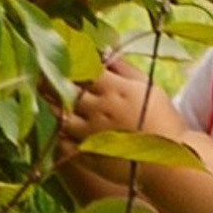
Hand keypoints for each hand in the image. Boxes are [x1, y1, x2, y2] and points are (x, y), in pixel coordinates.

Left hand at [56, 51, 187, 194]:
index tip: (68, 62)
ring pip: (58, 115)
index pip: (82, 68)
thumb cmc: (162, 120)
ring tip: (51, 102)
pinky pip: (60, 141)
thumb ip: (124, 67)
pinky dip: (57, 133)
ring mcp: (90, 134)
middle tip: (43, 76)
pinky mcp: (86, 156)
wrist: (169, 164)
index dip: (73, 63)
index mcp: (115, 89)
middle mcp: (99, 109)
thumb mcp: (148, 87)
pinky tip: (61, 128)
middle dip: (53, 80)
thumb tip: (104, 48)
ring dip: (53, 107)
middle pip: (65, 89)